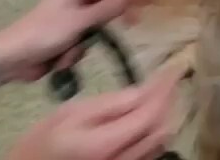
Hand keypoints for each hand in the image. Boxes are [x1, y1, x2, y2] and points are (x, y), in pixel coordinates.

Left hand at [0, 0, 150, 81]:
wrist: (11, 58)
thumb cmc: (44, 34)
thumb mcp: (79, 21)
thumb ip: (108, 9)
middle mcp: (76, 1)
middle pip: (107, 6)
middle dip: (114, 19)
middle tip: (133, 25)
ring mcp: (71, 21)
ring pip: (96, 30)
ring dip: (85, 45)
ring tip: (68, 53)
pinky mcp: (66, 39)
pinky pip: (83, 45)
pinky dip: (74, 54)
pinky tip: (59, 60)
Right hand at [5, 66, 180, 159]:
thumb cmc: (46, 138)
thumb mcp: (71, 113)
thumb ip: (109, 104)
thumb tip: (142, 91)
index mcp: (107, 143)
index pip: (149, 114)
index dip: (165, 90)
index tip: (173, 68)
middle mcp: (123, 159)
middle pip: (161, 129)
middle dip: (170, 100)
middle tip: (170, 76)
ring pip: (160, 141)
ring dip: (167, 114)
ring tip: (165, 90)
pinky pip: (151, 150)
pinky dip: (158, 128)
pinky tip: (154, 113)